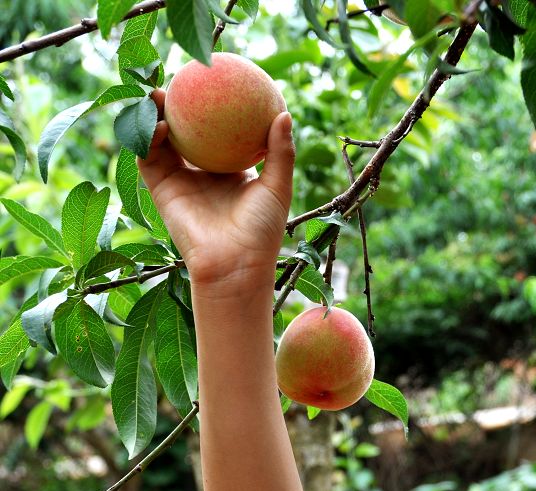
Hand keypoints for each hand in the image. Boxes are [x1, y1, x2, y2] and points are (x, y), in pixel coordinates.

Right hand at [137, 89, 294, 290]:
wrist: (235, 264)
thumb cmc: (261, 230)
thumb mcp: (278, 187)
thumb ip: (281, 152)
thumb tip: (285, 113)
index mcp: (230, 168)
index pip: (219, 130)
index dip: (214, 108)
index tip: (216, 83)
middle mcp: (202, 171)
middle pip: (185, 130)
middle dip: (179, 105)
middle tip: (182, 79)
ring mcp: (179, 178)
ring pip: (161, 138)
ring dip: (154, 114)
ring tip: (157, 93)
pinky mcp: (160, 189)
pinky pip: (148, 157)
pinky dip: (148, 137)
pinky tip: (159, 123)